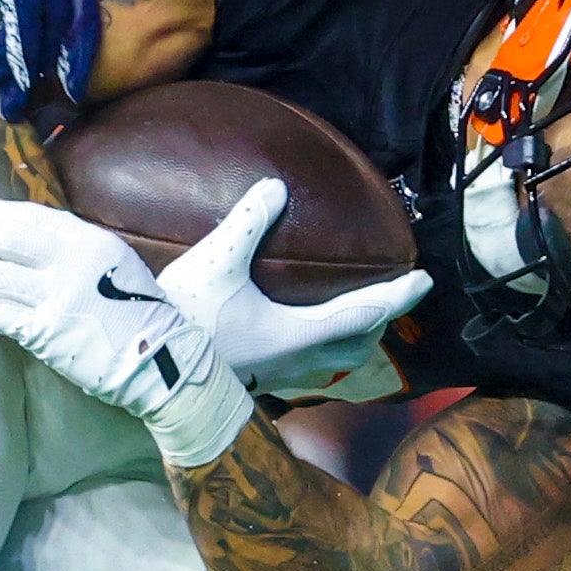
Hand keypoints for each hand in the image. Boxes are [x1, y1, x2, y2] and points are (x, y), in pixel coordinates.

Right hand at [0, 0, 101, 121]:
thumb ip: (6, 2)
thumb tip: (18, 51)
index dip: (78, 41)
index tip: (74, 78)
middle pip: (70, 12)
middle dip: (64, 61)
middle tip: (64, 99)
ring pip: (43, 24)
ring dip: (25, 71)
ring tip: (10, 106)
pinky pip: (19, 24)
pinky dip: (10, 59)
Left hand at [0, 196, 266, 469]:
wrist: (165, 363)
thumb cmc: (135, 313)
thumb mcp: (112, 264)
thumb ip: (70, 249)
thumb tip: (19, 238)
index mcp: (90, 240)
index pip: (26, 217)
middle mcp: (73, 263)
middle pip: (2, 237)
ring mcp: (59, 298)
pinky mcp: (48, 334)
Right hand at [158, 178, 429, 401]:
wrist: (145, 368)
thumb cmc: (184, 316)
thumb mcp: (216, 260)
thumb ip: (248, 221)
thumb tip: (276, 186)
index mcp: (299, 333)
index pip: (366, 313)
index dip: (399, 295)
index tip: (425, 280)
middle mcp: (297, 360)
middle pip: (358, 344)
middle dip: (380, 321)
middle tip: (393, 298)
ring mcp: (277, 378)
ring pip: (333, 364)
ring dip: (353, 342)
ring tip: (355, 322)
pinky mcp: (256, 384)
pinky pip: (306, 372)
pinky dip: (321, 354)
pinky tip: (302, 342)